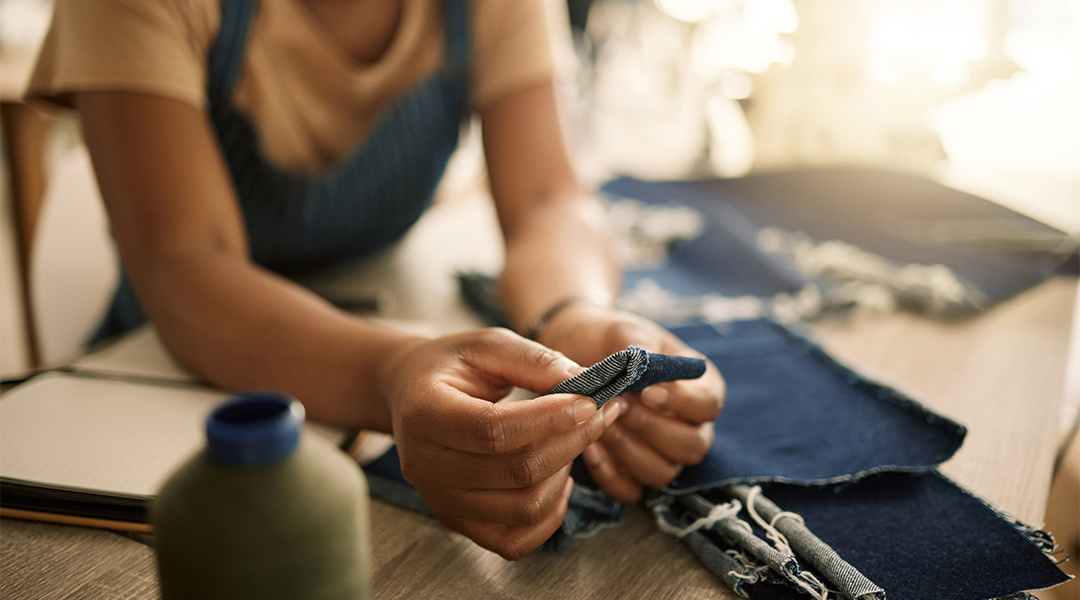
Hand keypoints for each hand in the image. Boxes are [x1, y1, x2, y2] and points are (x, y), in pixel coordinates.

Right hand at [377, 328, 621, 559]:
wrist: (409, 394)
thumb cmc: (450, 366)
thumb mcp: (487, 345)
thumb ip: (534, 360)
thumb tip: (583, 381)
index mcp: (425, 414)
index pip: (494, 430)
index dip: (549, 419)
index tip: (588, 401)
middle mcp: (426, 466)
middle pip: (516, 471)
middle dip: (571, 442)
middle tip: (598, 415)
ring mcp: (440, 501)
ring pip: (524, 508)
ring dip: (564, 474)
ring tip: (571, 441)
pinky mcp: (457, 522)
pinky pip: (514, 541)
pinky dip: (549, 515)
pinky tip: (557, 479)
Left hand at [538, 305, 724, 503]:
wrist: (574, 352)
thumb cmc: (609, 341)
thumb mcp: (625, 334)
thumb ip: (640, 349)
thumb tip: (644, 366)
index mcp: (699, 388)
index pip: (709, 405)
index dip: (682, 402)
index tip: (648, 391)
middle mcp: (690, 427)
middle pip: (692, 447)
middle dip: (651, 428)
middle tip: (618, 405)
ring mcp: (664, 455)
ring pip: (662, 473)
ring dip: (629, 450)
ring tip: (601, 421)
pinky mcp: (633, 475)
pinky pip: (631, 491)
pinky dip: (610, 474)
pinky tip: (591, 447)